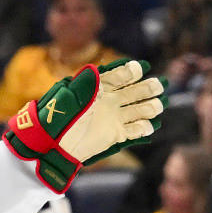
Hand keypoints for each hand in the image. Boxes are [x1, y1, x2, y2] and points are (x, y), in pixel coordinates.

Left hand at [4, 59, 164, 191]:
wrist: (52, 144)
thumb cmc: (56, 118)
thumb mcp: (66, 98)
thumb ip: (81, 85)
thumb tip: (95, 69)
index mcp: (100, 87)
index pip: (120, 75)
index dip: (131, 71)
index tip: (140, 68)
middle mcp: (111, 100)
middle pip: (136, 91)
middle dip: (148, 87)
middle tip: (159, 85)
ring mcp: (115, 117)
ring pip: (140, 109)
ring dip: (151, 107)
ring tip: (157, 106)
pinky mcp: (116, 134)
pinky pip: (134, 130)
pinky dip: (143, 129)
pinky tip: (148, 127)